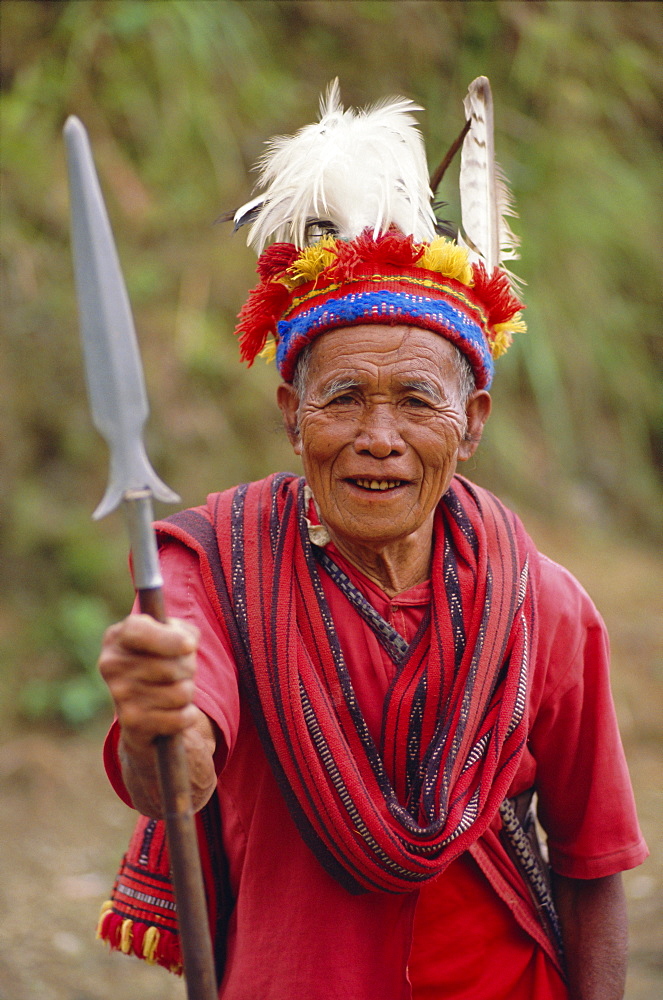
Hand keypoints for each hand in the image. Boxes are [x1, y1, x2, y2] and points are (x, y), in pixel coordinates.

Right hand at [99, 613, 199, 755]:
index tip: (190, 646)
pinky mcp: (132, 722)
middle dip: (189, 668)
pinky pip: (180, 718)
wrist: (143, 704)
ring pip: (180, 693)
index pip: (138, 632)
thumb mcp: (173, 634)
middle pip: (170, 667)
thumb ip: (184, 631)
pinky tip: (176, 710)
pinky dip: (188, 715)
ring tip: (176, 688)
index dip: (168, 639)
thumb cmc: (164, 658)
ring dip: (189, 691)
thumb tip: (186, 644)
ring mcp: (119, 695)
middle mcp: (112, 665)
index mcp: (118, 637)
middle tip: (182, 670)